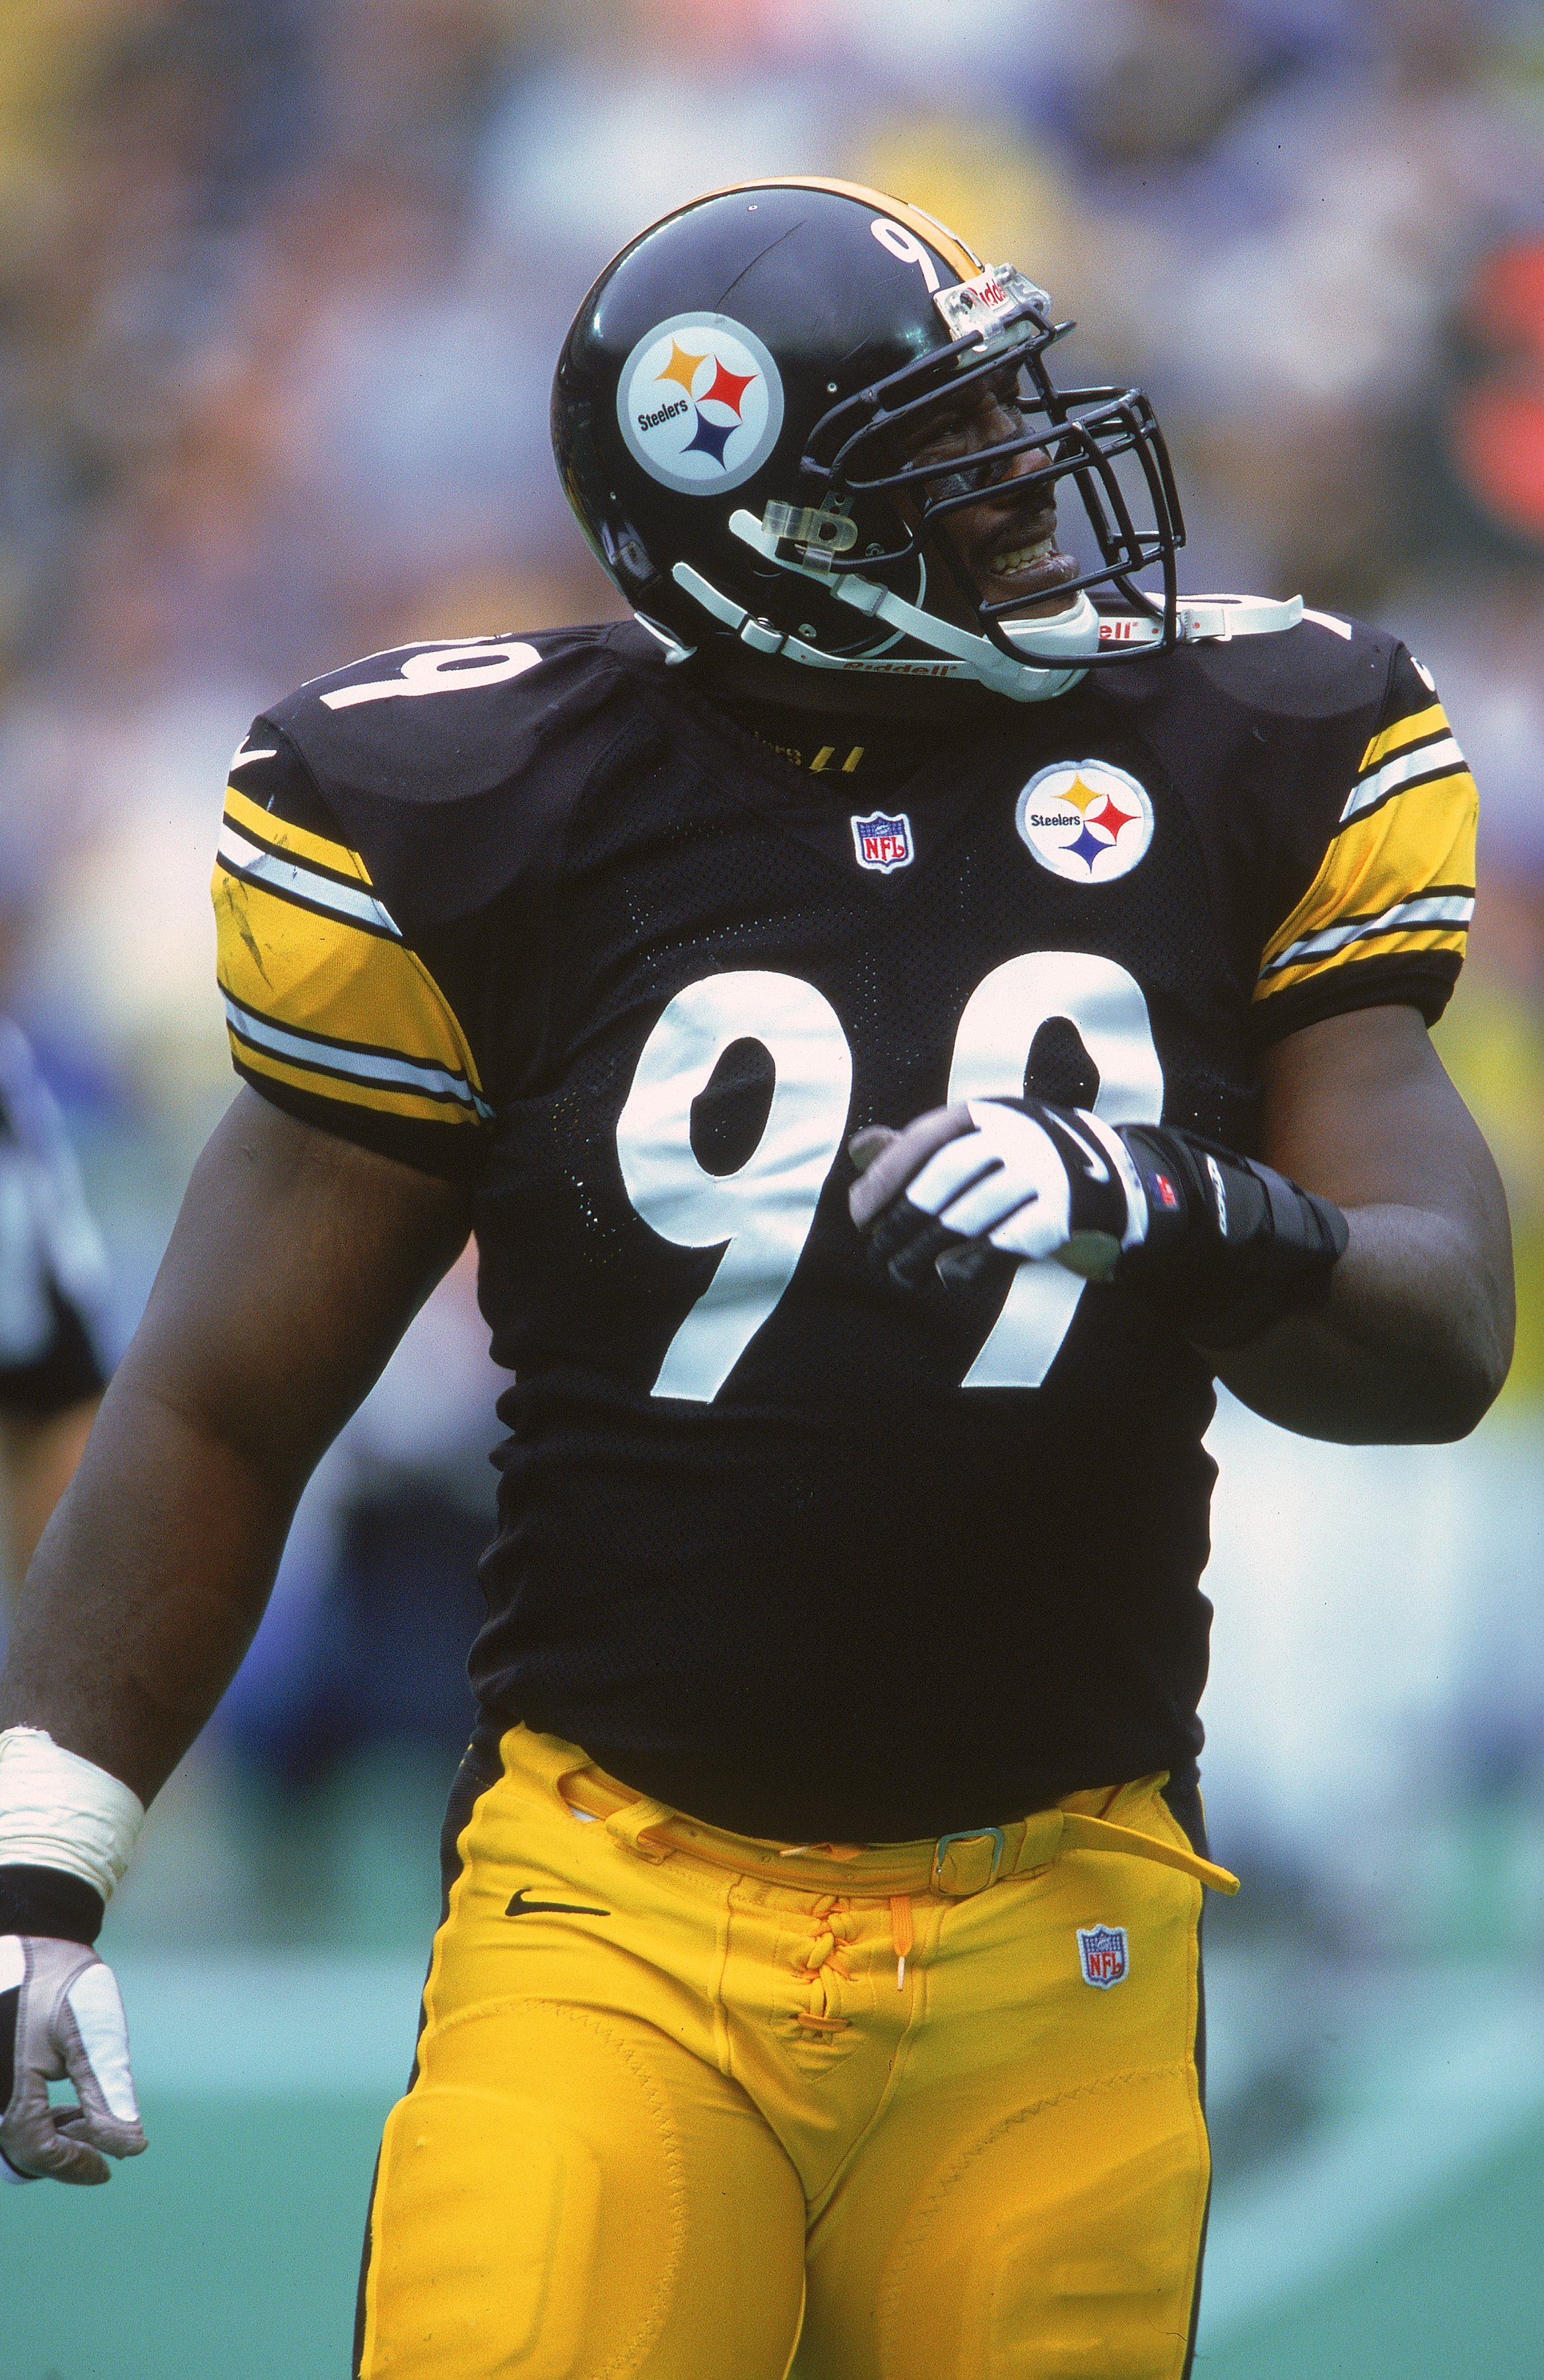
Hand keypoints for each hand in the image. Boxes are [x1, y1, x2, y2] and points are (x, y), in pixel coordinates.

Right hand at [0, 1935, 146, 2183]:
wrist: (32, 1938)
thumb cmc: (62, 1983)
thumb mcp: (93, 2037)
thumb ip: (108, 2095)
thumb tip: (130, 2147)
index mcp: (6, 2090)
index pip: (37, 2151)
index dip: (75, 2166)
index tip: (108, 2169)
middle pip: (19, 2147)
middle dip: (61, 2151)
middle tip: (100, 2145)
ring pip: (10, 2130)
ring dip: (48, 2133)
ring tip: (87, 2120)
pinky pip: (4, 2108)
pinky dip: (32, 2114)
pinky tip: (60, 2104)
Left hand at [849, 1100, 1137, 1290]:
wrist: (1105, 1178)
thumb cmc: (1017, 1163)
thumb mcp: (972, 1141)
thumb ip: (915, 1146)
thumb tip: (858, 1149)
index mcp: (985, 1112)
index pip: (922, 1142)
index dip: (884, 1180)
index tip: (859, 1218)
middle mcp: (1015, 1135)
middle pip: (942, 1180)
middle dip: (901, 1223)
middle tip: (878, 1255)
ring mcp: (1043, 1172)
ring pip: (969, 1216)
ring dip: (926, 1252)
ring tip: (902, 1274)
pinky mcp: (1063, 1212)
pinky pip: (1007, 1242)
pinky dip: (972, 1263)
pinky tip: (948, 1277)